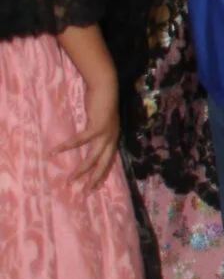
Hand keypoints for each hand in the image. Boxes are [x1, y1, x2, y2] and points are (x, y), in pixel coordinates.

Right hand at [58, 58, 119, 191]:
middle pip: (104, 163)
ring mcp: (106, 133)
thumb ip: (96, 131)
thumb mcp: (101, 120)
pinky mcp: (97, 126)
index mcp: (113, 137)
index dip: (102, 173)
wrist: (106, 86)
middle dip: (95, 178)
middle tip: (86, 192)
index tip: (95, 186)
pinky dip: (67, 146)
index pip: (109, 160)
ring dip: (81, 170)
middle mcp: (112, 137)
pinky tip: (55, 151)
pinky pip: (80, 140)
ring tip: (70, 180)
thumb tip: (87, 140)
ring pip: (94, 157)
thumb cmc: (101, 102)